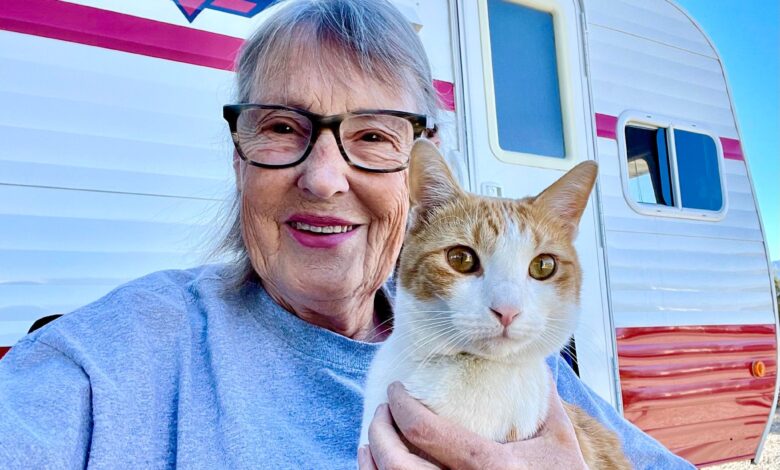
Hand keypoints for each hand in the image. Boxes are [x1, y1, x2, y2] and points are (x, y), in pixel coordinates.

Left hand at [358, 381, 587, 469]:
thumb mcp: (559, 441)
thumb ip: (543, 400)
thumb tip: (529, 358)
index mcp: (493, 466)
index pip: (426, 431)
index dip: (401, 405)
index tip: (395, 389)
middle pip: (397, 463)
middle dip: (380, 431)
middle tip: (382, 410)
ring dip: (373, 459)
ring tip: (373, 437)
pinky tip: (375, 466)